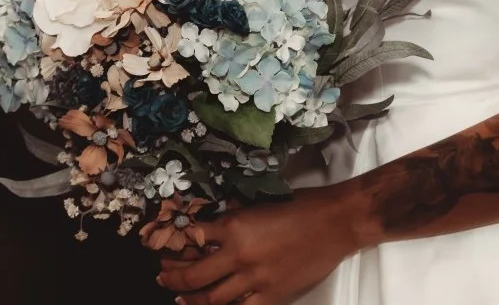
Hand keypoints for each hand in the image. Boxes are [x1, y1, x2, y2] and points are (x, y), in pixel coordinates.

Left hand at [155, 187, 363, 304]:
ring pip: (211, 299)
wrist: (335, 222)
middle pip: (193, 275)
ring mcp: (255, 279)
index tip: (163, 248)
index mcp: (235, 224)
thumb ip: (235, 215)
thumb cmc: (301, 206)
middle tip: (162, 277)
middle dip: (172, 278)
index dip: (173, 244)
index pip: (191, 237)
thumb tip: (213, 224)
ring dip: (190, 299)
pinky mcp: (272, 296)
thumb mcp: (260, 202)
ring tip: (180, 297)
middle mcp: (239, 254)